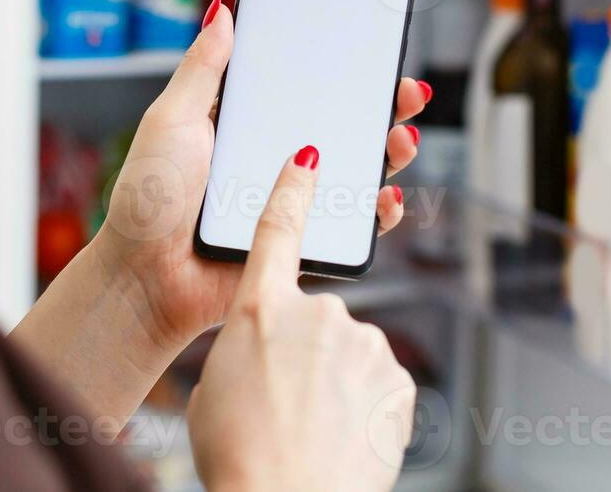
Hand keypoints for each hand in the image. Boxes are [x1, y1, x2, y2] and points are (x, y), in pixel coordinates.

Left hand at [94, 0, 432, 352]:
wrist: (144, 278)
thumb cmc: (148, 198)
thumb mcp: (172, 119)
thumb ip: (202, 69)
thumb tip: (224, 11)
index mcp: (247, 125)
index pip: (305, 89)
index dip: (341, 71)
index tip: (373, 53)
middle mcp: (275, 160)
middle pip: (342, 128)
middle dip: (382, 109)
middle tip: (405, 96)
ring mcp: (293, 202)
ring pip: (356, 174)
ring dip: (388, 156)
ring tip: (400, 141)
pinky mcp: (302, 244)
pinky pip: (352, 229)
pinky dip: (378, 215)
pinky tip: (387, 199)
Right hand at [187, 146, 416, 490]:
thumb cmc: (238, 456)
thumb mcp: (213, 390)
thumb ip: (243, 349)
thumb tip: (265, 349)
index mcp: (258, 309)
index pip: (277, 229)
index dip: (293, 188)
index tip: (310, 154)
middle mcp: (316, 313)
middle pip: (313, 318)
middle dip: (302, 354)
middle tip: (281, 404)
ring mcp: (362, 343)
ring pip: (348, 355)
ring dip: (332, 385)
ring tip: (307, 430)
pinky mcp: (397, 378)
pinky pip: (376, 385)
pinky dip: (361, 408)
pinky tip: (339, 439)